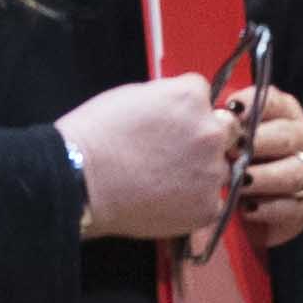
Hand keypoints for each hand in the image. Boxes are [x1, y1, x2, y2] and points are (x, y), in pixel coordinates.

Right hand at [59, 73, 239, 240]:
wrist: (80, 181)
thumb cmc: (96, 136)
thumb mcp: (134, 95)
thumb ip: (169, 99)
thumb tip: (182, 110)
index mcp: (192, 97)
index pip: (204, 97)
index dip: (186, 112)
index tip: (169, 126)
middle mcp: (210, 131)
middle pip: (222, 132)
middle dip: (202, 140)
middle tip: (171, 155)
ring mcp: (212, 171)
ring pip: (217, 169)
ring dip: (199, 173)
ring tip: (163, 181)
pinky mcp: (207, 207)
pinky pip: (210, 202)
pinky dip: (192, 203)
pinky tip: (165, 200)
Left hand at [237, 89, 302, 247]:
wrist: (241, 214)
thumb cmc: (232, 165)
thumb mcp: (225, 141)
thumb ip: (223, 127)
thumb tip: (213, 117)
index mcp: (284, 114)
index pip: (274, 101)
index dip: (253, 104)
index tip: (231, 112)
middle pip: (287, 136)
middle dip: (257, 143)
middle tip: (231, 150)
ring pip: (293, 172)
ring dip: (263, 177)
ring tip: (239, 182)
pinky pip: (293, 206)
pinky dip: (269, 208)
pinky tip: (248, 208)